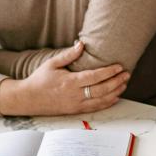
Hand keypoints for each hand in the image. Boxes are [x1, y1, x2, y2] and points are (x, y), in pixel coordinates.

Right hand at [0, 41, 129, 115]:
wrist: (28, 99)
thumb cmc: (39, 80)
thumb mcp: (52, 63)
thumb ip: (68, 54)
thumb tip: (81, 44)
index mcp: (69, 82)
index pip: (94, 77)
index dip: (109, 72)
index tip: (119, 67)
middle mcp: (74, 95)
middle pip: (101, 89)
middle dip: (116, 82)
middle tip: (127, 74)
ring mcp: (76, 105)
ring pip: (101, 100)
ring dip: (115, 92)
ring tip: (124, 84)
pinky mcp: (75, 111)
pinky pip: (95, 108)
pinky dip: (107, 103)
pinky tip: (115, 97)